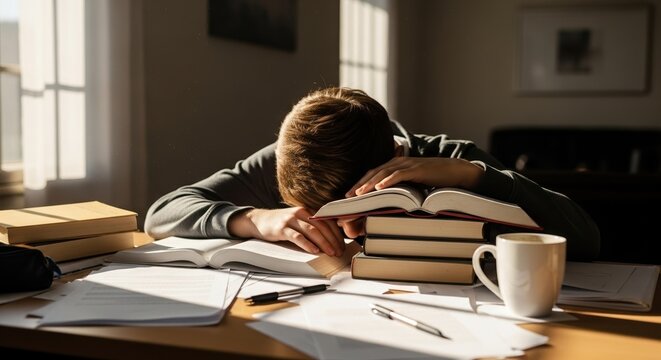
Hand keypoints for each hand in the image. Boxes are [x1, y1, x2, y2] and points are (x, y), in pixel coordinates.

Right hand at [228, 208, 345, 255]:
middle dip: (333, 240)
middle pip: (322, 226)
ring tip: (331, 252)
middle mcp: (301, 212)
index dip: (337, 234)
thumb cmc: (282, 224)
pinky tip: (314, 251)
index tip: (342, 246)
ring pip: (312, 231)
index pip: (327, 222)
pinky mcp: (282, 228)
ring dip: (323, 243)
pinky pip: (297, 236)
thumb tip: (330, 240)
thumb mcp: (299, 221)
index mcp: (308, 210)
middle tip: (339, 252)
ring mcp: (291, 219)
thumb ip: (312, 227)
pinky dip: (307, 244)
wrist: (260, 220)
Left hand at [346, 157, 483, 196]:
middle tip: (346, 198)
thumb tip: (386, 206)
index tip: (346, 197)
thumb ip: (398, 192)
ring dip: (369, 184)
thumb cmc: (432, 180)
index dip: (358, 184)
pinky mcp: (417, 168)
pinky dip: (388, 180)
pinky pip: (399, 174)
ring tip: (358, 194)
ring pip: (382, 173)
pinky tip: (379, 187)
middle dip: (358, 185)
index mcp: (393, 166)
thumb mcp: (410, 186)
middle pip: (372, 173)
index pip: (371, 175)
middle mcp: (397, 162)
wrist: (454, 171)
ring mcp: (406, 164)